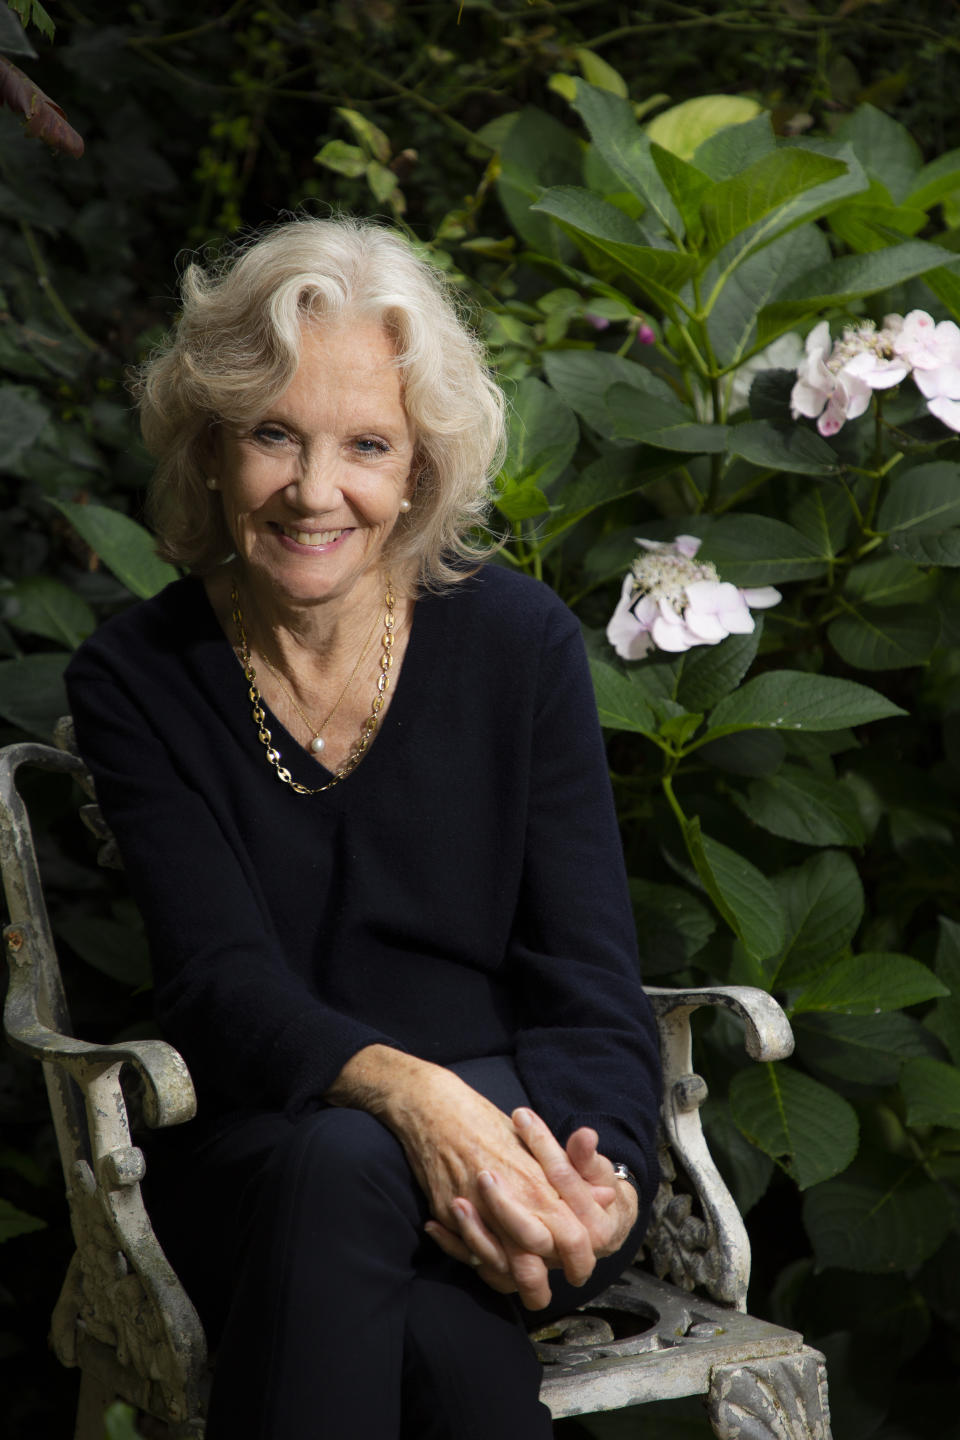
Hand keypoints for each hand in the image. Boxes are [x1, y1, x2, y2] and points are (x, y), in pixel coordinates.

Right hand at [330, 1047, 597, 1308]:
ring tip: (521, 1289)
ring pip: (499, 1264)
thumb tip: (608, 1194)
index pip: (570, 1236)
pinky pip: (466, 1252)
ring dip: (510, 1280)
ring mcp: (474, 1209)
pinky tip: (488, 1266)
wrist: (433, 1108)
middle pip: (534, 1261)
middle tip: (544, 1292)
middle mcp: (507, 1199)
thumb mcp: (534, 1144)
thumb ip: (573, 1174)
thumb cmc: (484, 1120)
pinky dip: (479, 1263)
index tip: (578, 1268)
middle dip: (541, 1285)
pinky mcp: (447, 1212)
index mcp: (534, 1181)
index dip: (579, 1258)